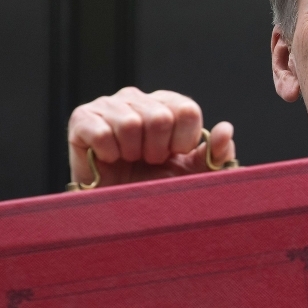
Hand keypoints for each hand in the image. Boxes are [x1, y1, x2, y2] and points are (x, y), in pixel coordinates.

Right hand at [66, 87, 235, 187]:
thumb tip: (225, 128)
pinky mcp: (82, 119)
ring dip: (132, 152)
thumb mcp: (197, 173)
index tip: (174, 155)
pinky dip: (108, 153)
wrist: (120, 209)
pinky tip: (109, 159)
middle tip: (148, 160)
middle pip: (160, 117)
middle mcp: (138, 98)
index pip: (187, 110)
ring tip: (129, 159)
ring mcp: (109, 106)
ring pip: (130, 123)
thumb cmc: (159, 187)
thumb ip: (217, 153)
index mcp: (168, 104)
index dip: (183, 141)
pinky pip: (101, 132)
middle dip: (157, 150)